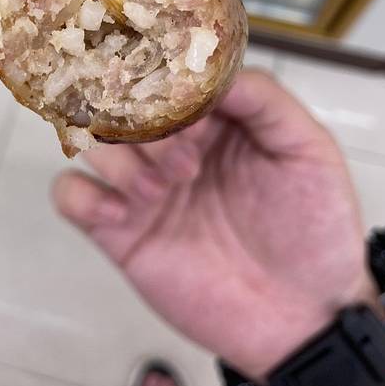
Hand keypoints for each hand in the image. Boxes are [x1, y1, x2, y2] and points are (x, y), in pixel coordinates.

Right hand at [52, 69, 376, 380]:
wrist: (304, 315)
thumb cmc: (314, 230)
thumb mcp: (308, 150)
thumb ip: (265, 100)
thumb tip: (211, 70)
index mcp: (212, 119)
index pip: (165, 76)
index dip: (167, 85)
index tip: (185, 109)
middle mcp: (171, 145)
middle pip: (120, 103)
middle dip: (143, 127)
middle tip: (185, 166)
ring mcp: (143, 186)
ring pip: (91, 142)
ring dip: (118, 161)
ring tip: (159, 194)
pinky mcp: (121, 231)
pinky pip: (70, 196)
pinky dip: (83, 196)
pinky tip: (123, 217)